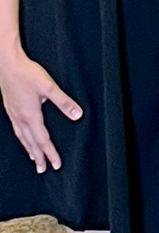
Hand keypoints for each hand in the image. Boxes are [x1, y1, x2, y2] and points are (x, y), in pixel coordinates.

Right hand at [0, 51, 81, 172]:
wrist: (7, 63)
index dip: (50, 153)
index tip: (56, 165)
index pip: (43, 140)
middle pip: (30, 143)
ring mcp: (13, 113)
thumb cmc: (27, 73)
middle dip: (38, 156)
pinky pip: (16, 129)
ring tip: (34, 158)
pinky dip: (21, 138)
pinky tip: (23, 137)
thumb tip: (78, 115)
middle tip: (43, 169)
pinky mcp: (10, 108)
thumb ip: (64, 102)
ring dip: (29, 149)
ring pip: (21, 137)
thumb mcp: (49, 87)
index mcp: (30, 116)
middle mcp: (20, 118)